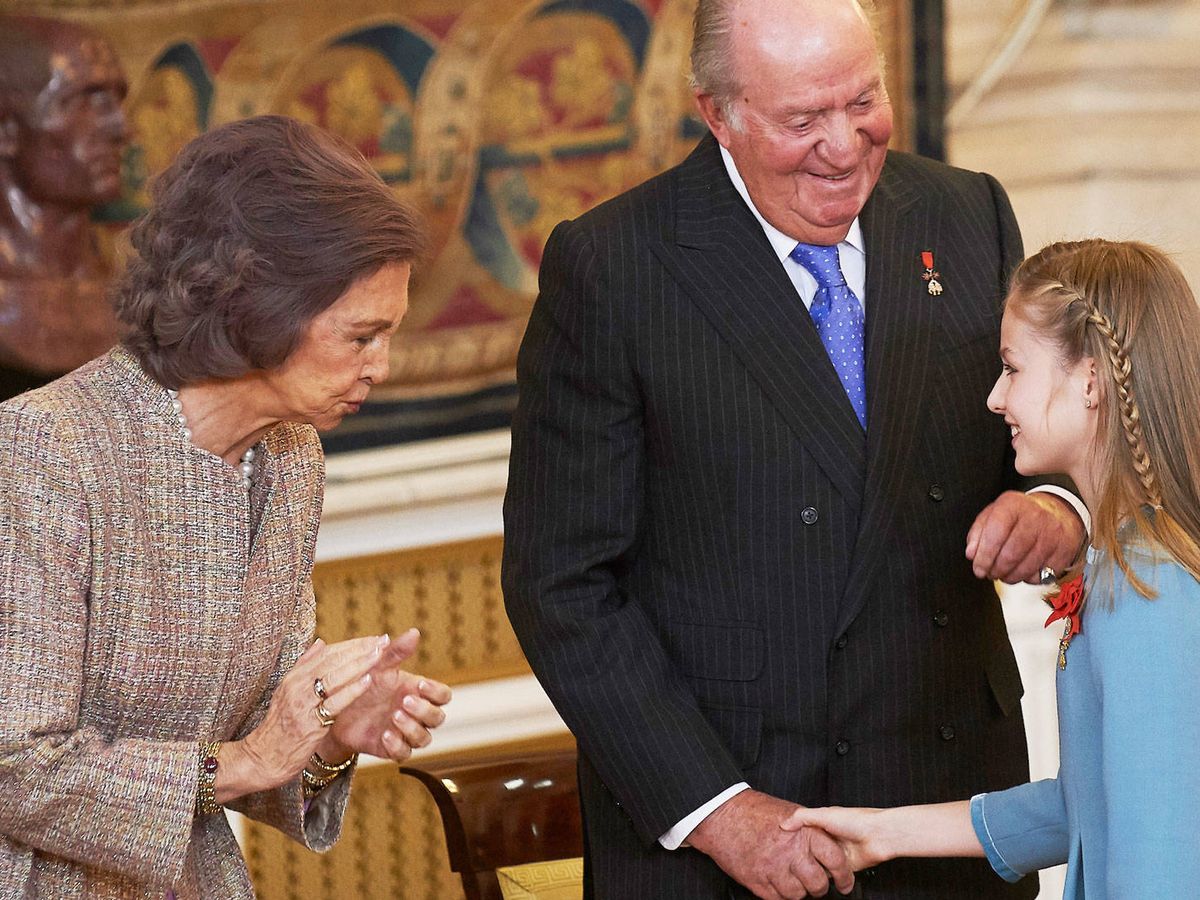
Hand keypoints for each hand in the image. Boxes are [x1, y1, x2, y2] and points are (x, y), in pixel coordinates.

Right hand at [221, 634, 385, 798]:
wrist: (263, 759)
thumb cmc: (280, 727)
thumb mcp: (287, 692)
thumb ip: (305, 667)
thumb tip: (321, 642)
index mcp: (294, 677)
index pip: (327, 653)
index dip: (352, 644)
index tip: (373, 639)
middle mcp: (297, 686)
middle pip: (332, 661)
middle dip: (360, 649)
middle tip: (382, 641)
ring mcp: (302, 704)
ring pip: (334, 677)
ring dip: (359, 664)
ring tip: (379, 654)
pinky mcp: (309, 724)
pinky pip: (334, 703)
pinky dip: (351, 690)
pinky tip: (368, 681)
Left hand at [320, 628, 451, 761]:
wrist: (336, 709)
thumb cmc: (363, 684)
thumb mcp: (378, 667)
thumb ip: (396, 652)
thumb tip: (415, 631)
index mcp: (418, 693)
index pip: (443, 696)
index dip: (437, 692)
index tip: (420, 685)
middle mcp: (416, 714)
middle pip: (438, 718)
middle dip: (424, 710)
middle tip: (405, 700)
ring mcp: (405, 733)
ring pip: (424, 738)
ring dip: (412, 728)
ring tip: (394, 716)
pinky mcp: (391, 749)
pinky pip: (404, 753)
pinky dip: (398, 745)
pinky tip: (386, 734)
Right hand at [688, 790, 853, 898]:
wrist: (722, 816)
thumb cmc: (755, 811)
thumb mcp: (789, 811)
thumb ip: (810, 828)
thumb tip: (830, 845)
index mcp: (804, 833)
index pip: (835, 860)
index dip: (844, 876)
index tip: (844, 882)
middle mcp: (790, 852)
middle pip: (817, 884)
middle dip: (820, 887)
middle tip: (817, 882)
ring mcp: (773, 869)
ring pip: (798, 895)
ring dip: (799, 891)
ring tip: (794, 879)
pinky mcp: (757, 882)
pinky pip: (778, 898)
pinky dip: (781, 894)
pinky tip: (778, 881)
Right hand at [780, 806, 888, 872]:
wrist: (879, 836)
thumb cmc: (856, 821)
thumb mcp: (824, 814)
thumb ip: (802, 817)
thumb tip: (783, 825)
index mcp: (820, 826)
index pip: (800, 836)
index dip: (792, 844)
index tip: (781, 850)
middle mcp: (827, 841)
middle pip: (807, 854)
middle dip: (801, 860)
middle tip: (791, 865)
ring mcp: (835, 856)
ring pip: (818, 867)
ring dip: (813, 871)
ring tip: (803, 873)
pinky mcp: (843, 869)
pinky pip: (830, 877)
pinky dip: (826, 880)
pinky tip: (818, 878)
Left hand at [965, 491, 1085, 583]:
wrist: (1056, 512)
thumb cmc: (1019, 516)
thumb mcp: (994, 514)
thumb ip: (978, 533)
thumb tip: (972, 554)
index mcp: (1013, 504)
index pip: (995, 534)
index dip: (984, 556)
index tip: (978, 568)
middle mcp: (1036, 516)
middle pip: (1011, 554)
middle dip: (995, 570)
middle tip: (989, 573)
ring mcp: (1053, 534)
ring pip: (1026, 568)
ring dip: (1010, 577)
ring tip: (1003, 573)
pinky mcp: (1065, 550)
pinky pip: (1042, 575)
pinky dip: (1028, 578)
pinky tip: (1023, 570)